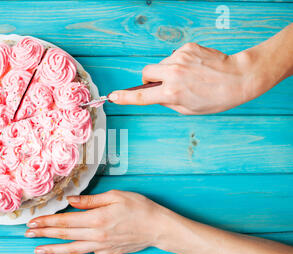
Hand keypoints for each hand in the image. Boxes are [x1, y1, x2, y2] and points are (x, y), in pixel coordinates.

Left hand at [25, 190, 173, 253]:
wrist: (157, 226)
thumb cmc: (138, 207)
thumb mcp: (115, 196)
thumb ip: (90, 200)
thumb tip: (69, 200)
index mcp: (96, 218)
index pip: (65, 220)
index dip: (47, 221)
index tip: (33, 221)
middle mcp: (95, 234)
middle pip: (64, 234)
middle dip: (44, 233)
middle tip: (27, 232)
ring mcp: (101, 247)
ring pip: (72, 250)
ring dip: (54, 250)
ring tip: (38, 250)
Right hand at [109, 42, 261, 114]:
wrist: (238, 77)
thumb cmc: (216, 98)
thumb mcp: (188, 109)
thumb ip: (167, 102)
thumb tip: (155, 94)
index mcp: (172, 94)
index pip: (141, 97)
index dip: (125, 97)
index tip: (113, 97)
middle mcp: (173, 75)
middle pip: (146, 72)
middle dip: (150, 79)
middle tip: (163, 85)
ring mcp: (180, 59)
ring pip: (161, 64)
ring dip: (167, 71)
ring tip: (188, 76)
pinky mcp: (188, 48)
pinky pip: (174, 56)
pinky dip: (180, 62)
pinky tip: (195, 67)